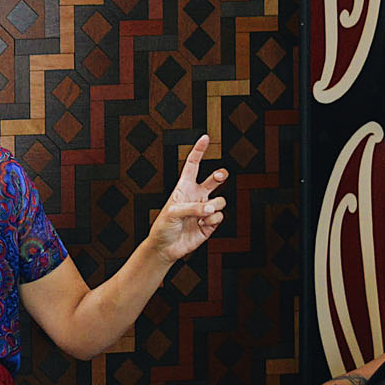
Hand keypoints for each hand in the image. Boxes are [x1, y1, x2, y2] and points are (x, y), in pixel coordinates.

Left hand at [145, 135, 228, 262]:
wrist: (165, 247)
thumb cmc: (164, 226)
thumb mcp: (173, 212)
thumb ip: (192, 207)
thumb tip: (211, 208)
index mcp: (184, 187)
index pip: (193, 165)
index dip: (199, 151)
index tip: (205, 137)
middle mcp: (197, 195)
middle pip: (214, 179)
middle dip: (220, 174)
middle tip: (220, 175)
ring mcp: (205, 209)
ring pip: (220, 200)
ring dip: (213, 206)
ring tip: (202, 214)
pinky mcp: (210, 223)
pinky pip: (219, 216)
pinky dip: (212, 220)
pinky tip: (201, 224)